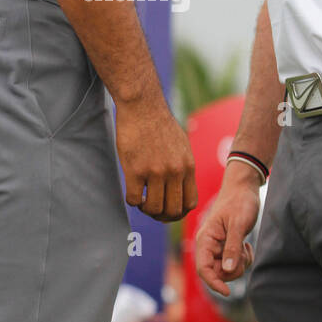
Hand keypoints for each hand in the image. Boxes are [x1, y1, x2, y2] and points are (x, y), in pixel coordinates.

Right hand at [115, 99, 197, 221]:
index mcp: (187, 166)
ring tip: (141, 200)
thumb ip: (183, 166)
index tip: (169, 209)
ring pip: (153, 208)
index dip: (179, 212)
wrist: (142, 106)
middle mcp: (174, 172)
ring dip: (145, 209)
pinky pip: (134, 199)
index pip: (190, 203)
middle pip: (173, 210)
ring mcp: (155, 172)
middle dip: (162, 216)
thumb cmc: (159, 123)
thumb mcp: (182, 145)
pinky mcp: (135, 170)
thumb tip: (182, 185)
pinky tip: (131, 191)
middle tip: (152, 209)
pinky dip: (132, 201)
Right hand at [194, 163, 262, 296]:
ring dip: (239, 264)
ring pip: (227, 269)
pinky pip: (234, 263)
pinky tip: (247, 245)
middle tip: (244, 253)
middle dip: (233, 269)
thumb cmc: (239, 202)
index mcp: (205, 239)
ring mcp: (218, 246)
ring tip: (246, 246)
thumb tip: (228, 271)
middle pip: (217, 272)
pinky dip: (243, 259)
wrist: (244, 188)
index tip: (227, 292)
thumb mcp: (238, 224)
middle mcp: (209, 245)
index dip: (213, 283)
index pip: (203, 269)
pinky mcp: (228, 246)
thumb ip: (232, 247)